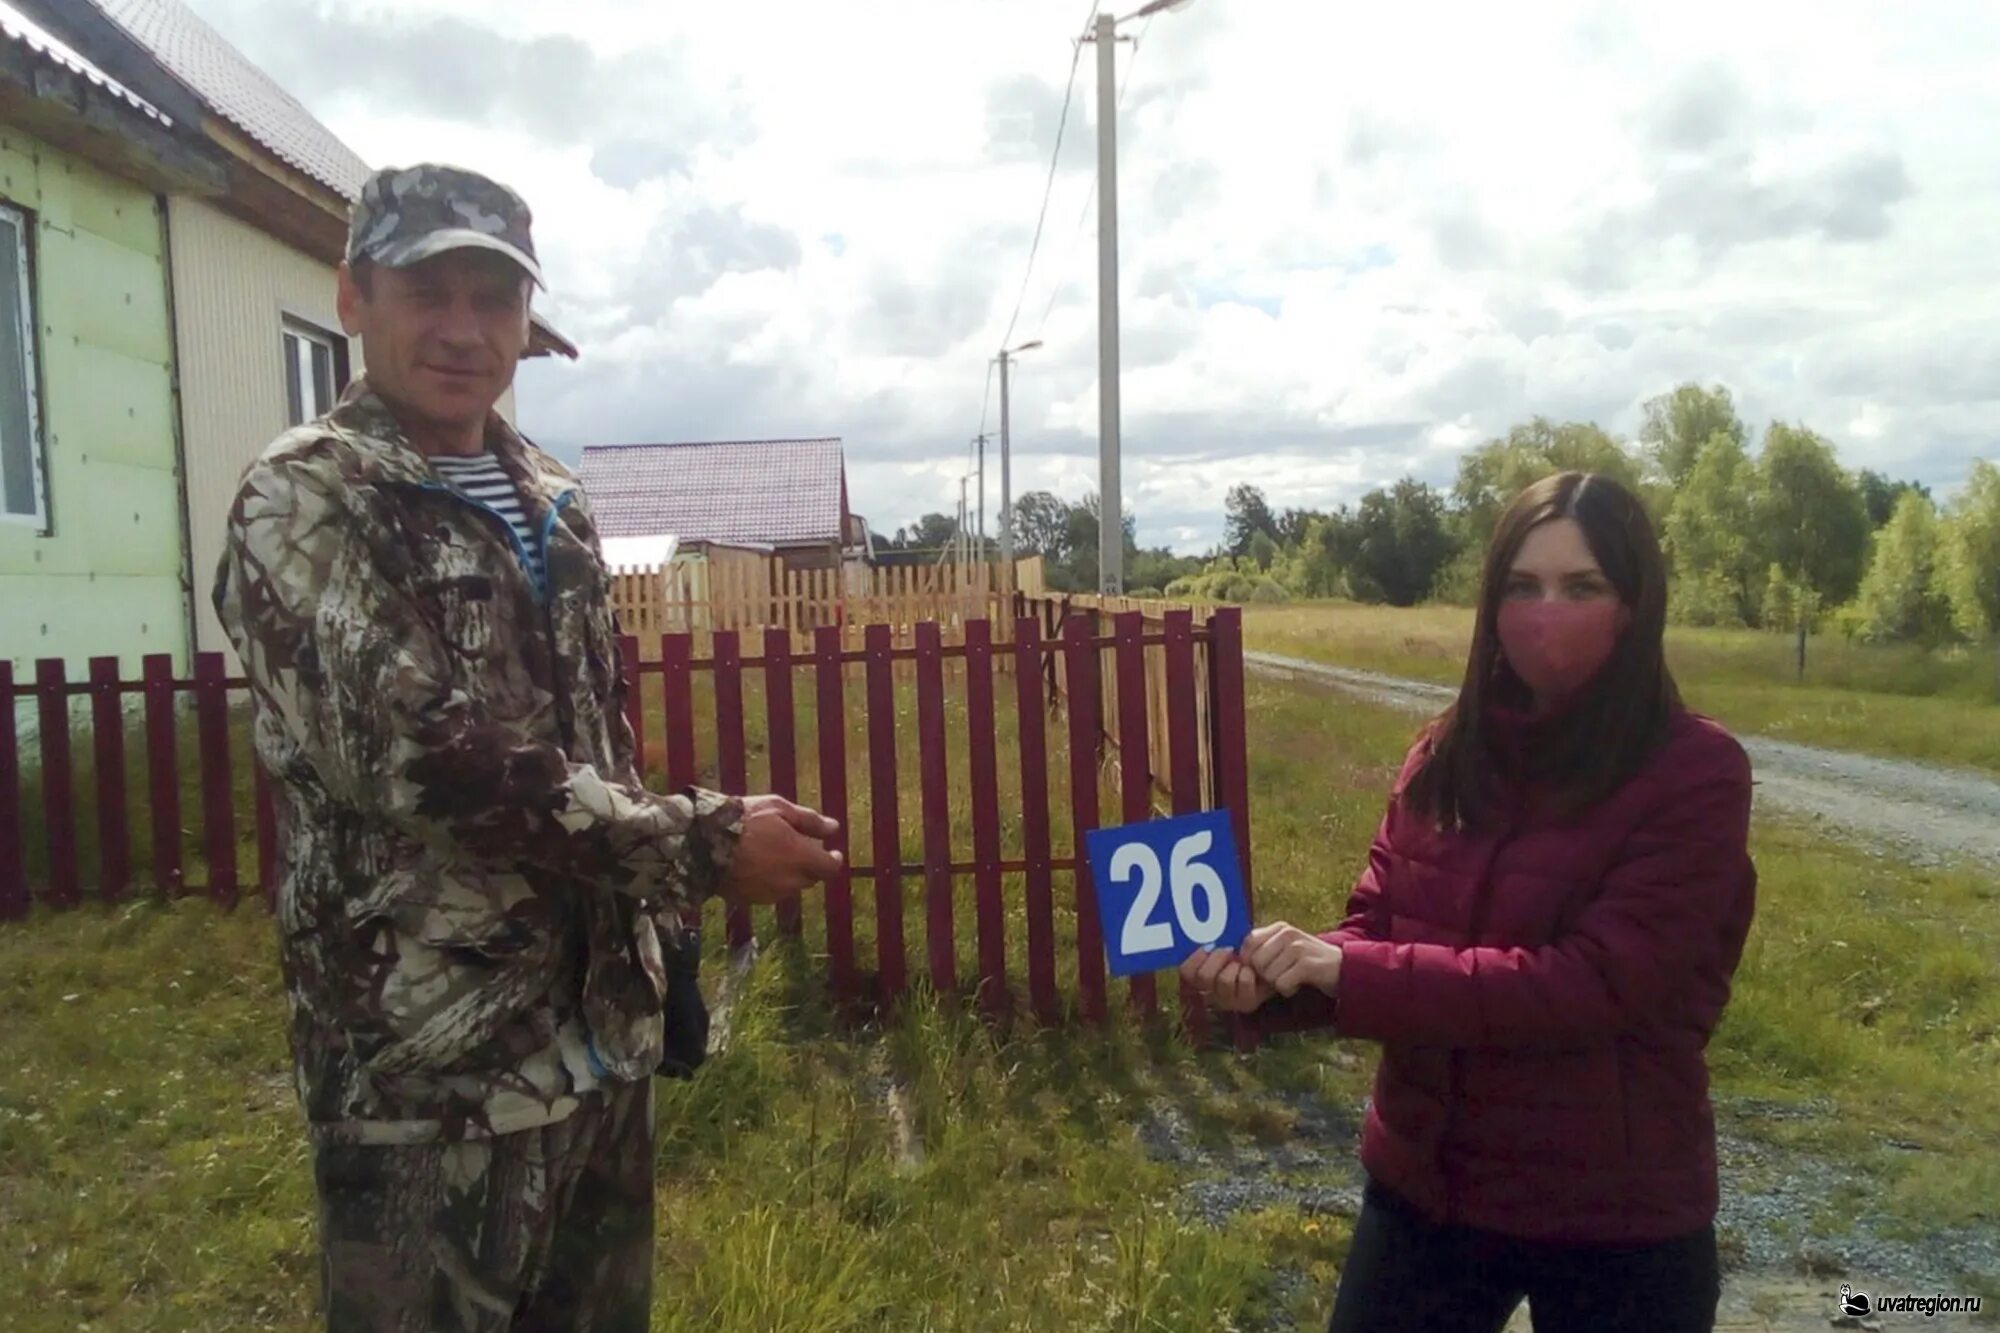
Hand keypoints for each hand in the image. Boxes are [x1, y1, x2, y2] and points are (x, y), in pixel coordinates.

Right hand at [721, 795, 842, 904]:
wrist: (703, 843)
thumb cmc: (745, 820)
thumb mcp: (780, 809)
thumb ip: (810, 821)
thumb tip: (834, 828)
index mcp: (801, 858)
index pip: (830, 869)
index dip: (834, 860)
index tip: (833, 852)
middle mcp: (789, 881)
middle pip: (810, 878)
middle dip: (809, 864)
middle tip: (797, 846)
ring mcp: (769, 894)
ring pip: (790, 886)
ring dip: (789, 873)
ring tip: (772, 852)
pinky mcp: (751, 900)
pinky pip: (769, 892)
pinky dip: (769, 881)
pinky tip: (756, 864)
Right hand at [1178, 946, 1272, 1014]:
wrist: (1271, 967)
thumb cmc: (1246, 953)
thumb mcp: (1230, 943)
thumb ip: (1218, 941)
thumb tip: (1211, 937)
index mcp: (1202, 976)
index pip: (1187, 971)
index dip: (1194, 959)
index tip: (1207, 946)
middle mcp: (1211, 991)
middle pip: (1203, 976)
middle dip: (1216, 959)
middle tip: (1228, 950)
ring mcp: (1227, 1000)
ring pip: (1223, 980)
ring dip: (1234, 966)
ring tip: (1242, 963)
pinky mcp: (1245, 1004)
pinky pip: (1243, 983)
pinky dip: (1249, 972)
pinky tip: (1252, 972)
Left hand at [1241, 922, 1342, 998]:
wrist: (1344, 968)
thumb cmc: (1308, 961)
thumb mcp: (1286, 948)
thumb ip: (1264, 947)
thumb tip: (1238, 958)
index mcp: (1280, 927)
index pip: (1248, 942)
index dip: (1249, 961)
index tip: (1262, 969)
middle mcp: (1288, 933)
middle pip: (1255, 962)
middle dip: (1265, 975)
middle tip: (1281, 975)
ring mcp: (1298, 948)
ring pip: (1268, 975)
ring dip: (1278, 983)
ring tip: (1293, 977)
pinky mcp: (1307, 965)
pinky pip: (1282, 984)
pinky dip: (1288, 989)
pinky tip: (1300, 983)